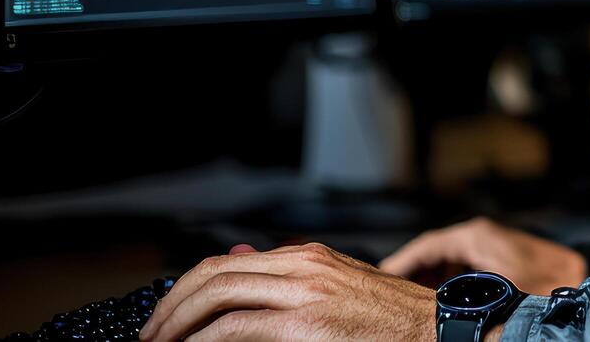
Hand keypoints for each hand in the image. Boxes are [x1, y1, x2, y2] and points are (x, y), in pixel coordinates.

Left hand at [140, 241, 437, 340]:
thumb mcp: (341, 289)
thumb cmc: (396, 319)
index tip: (168, 317)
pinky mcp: (307, 323)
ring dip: (177, 324)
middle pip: (212, 274)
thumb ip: (295, 285)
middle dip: (170, 307)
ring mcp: (305, 292)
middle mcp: (302, 265)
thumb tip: (248, 281)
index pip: (226, 262)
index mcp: (308, 256)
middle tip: (151, 335)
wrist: (438, 329)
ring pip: (216, 294)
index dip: (186, 290)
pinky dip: (203, 341)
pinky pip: (235, 327)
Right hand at [380, 217, 587, 295]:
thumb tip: (435, 308)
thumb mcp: (499, 290)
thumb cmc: (549, 281)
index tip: (379, 278)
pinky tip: (440, 305)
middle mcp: (481, 237)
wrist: (585, 277)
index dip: (399, 263)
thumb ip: (463, 295)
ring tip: (410, 304)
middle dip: (411, 275)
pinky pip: (464, 272)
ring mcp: (491, 248)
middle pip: (433, 255)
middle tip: (391, 296)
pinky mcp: (500, 262)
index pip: (425, 246)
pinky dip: (448, 286)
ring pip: (447, 264)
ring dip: (429, 282)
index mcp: (476, 236)